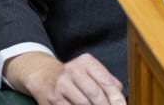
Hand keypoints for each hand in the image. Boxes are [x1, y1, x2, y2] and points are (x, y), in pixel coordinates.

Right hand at [6, 51, 124, 104]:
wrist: (43, 75)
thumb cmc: (73, 76)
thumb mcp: (90, 71)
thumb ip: (107, 81)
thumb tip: (120, 97)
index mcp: (86, 62)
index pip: (107, 82)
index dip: (117, 98)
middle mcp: (73, 70)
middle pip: (95, 94)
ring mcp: (61, 84)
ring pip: (83, 104)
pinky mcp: (52, 98)